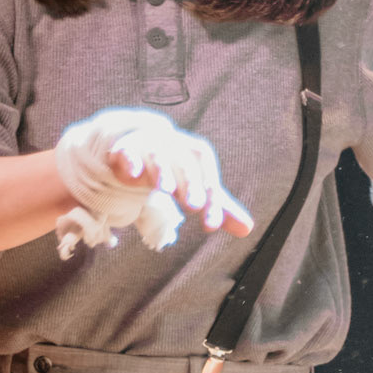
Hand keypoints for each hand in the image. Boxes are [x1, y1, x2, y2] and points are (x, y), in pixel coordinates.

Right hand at [101, 120, 253, 236]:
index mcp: (193, 155)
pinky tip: (132, 174)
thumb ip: (217, 206)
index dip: (211, 198)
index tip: (211, 225)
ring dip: (162, 170)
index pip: (206, 172)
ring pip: (158, 154)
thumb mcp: (195, 187)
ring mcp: (149, 145)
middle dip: (190, 183)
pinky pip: (127, 150)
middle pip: (185, 162)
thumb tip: (248, 229)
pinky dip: (129, 159)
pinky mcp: (125, 148)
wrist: (138, 143)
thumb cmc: (173, 169)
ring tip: (165, 189)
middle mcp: (174, 147)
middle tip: (193, 205)